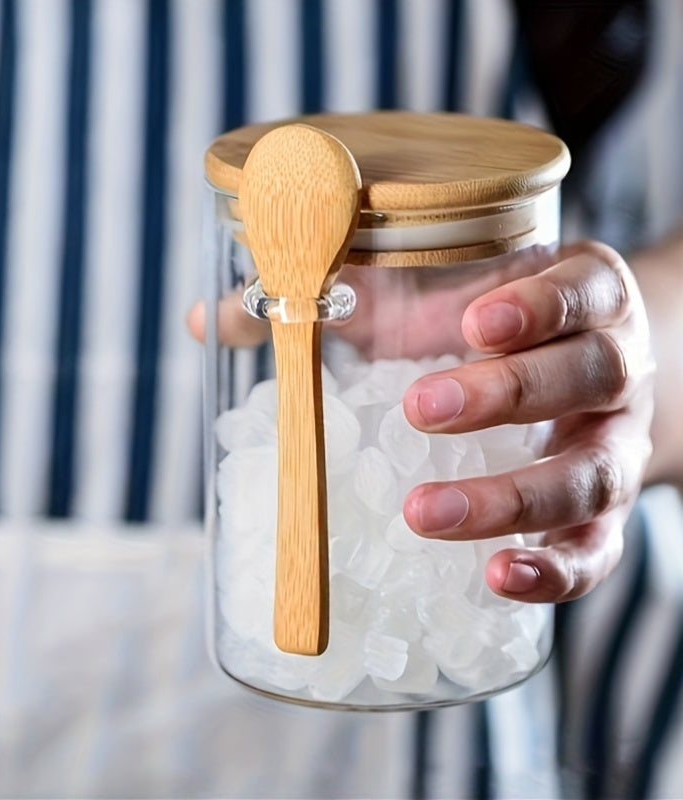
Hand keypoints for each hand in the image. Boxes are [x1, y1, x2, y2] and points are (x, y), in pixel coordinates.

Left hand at [401, 241, 654, 602]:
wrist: (564, 370)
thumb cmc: (487, 324)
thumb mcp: (446, 287)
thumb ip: (379, 282)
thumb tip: (279, 299)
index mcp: (588, 299)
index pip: (582, 291)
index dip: (539, 307)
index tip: (476, 323)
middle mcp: (618, 369)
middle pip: (590, 375)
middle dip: (507, 394)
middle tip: (421, 410)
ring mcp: (617, 447)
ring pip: (592, 473)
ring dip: (512, 498)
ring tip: (424, 513)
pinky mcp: (606, 513)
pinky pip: (597, 548)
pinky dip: (556, 570)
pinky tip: (499, 576)